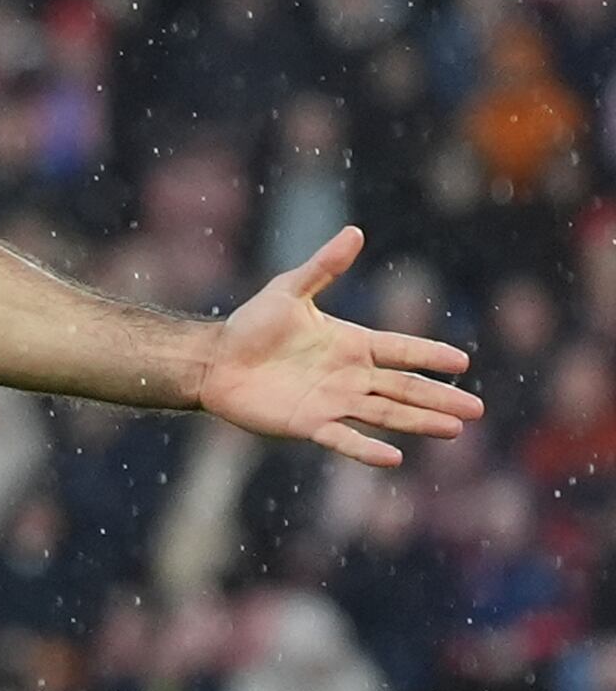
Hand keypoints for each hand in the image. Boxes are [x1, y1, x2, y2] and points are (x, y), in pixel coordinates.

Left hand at [198, 228, 482, 467]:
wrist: (214, 361)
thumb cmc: (252, 325)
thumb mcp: (290, 290)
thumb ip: (324, 266)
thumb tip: (354, 231)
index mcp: (351, 344)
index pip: (400, 350)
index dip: (429, 355)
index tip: (462, 361)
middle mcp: (349, 376)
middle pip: (403, 388)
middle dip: (439, 397)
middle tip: (477, 408)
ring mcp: (332, 402)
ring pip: (385, 414)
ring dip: (418, 422)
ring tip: (454, 429)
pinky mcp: (309, 424)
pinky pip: (344, 439)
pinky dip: (367, 449)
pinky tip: (395, 459)